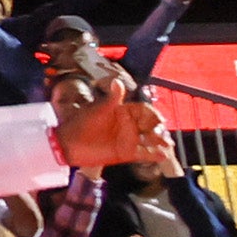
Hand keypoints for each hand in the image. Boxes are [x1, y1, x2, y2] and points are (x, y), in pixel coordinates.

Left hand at [53, 84, 169, 173]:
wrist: (69, 144)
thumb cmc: (81, 124)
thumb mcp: (98, 110)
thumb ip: (112, 98)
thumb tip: (117, 81)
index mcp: (123, 113)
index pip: (145, 111)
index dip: (152, 114)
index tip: (158, 119)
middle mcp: (129, 126)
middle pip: (151, 125)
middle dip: (159, 128)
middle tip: (161, 132)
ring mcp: (129, 139)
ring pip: (150, 139)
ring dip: (160, 141)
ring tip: (167, 143)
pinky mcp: (126, 153)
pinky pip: (144, 154)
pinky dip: (154, 155)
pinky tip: (163, 156)